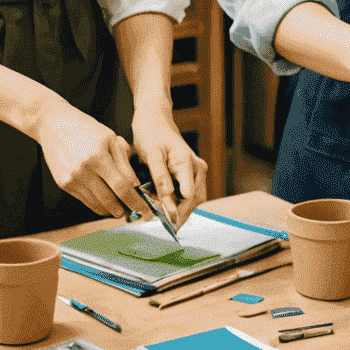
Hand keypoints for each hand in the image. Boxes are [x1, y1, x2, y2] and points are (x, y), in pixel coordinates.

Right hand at [34, 100, 149, 219]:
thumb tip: (135, 184)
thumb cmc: (86, 128)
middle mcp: (83, 170)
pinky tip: (106, 205)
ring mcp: (71, 178)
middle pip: (109, 198)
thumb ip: (124, 162)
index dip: (134, 200)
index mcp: (98, 155)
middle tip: (135, 213)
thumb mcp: (111, 138)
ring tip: (121, 211)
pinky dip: (97, 205)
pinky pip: (84, 200)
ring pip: (96, 203)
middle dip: (125, 209)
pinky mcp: (63, 184)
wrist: (54, 125)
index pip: (121, 185)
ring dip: (111, 210)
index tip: (144, 207)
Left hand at [132, 107, 208, 228]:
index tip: (163, 222)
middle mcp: (197, 168)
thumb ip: (160, 178)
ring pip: (192, 201)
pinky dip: (176, 204)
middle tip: (159, 226)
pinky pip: (187, 196)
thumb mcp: (152, 155)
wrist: (155, 122)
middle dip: (178, 215)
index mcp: (187, 163)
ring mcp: (197, 172)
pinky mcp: (191, 176)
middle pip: (193, 201)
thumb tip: (168, 200)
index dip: (176, 210)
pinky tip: (162, 209)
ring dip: (178, 211)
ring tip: (159, 219)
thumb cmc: (152, 136)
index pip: (188, 195)